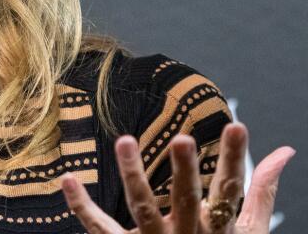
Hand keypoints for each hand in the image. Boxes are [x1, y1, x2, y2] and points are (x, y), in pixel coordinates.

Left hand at [61, 122, 295, 232]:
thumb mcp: (246, 231)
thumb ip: (262, 191)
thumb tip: (284, 151)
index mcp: (218, 230)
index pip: (229, 190)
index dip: (234, 160)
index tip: (238, 125)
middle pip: (185, 202)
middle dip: (185, 172)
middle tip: (182, 139)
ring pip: (142, 208)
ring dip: (132, 174)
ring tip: (124, 140)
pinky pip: (100, 228)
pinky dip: (81, 206)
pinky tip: (66, 180)